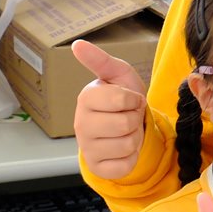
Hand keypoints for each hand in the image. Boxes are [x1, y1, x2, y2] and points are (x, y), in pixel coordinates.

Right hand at [71, 39, 148, 179]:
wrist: (123, 126)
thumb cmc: (121, 98)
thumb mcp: (118, 75)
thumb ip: (100, 59)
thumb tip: (77, 44)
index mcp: (86, 98)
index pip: (121, 99)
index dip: (133, 99)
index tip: (127, 99)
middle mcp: (81, 124)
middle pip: (126, 124)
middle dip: (135, 118)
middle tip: (127, 115)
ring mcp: (87, 148)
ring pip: (128, 145)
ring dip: (135, 137)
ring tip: (125, 131)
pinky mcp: (97, 167)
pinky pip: (126, 165)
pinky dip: (132, 157)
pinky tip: (122, 148)